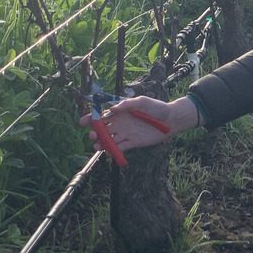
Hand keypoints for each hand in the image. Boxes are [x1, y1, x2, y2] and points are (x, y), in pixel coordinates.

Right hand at [79, 95, 199, 151]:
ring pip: (109, 139)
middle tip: (92, 135)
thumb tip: (112, 108)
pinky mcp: (132, 143)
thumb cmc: (156, 108)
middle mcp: (120, 123)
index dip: (90, 118)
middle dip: (94, 132)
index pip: (102, 115)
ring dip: (101, 143)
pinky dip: (113, 150)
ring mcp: (125, 133)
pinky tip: (109, 151)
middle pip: (102, 129)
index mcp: (120, 112)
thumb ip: (127, 104)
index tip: (82, 122)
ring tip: (97, 146)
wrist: (170, 120)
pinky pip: (120, 147)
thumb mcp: (142, 101)